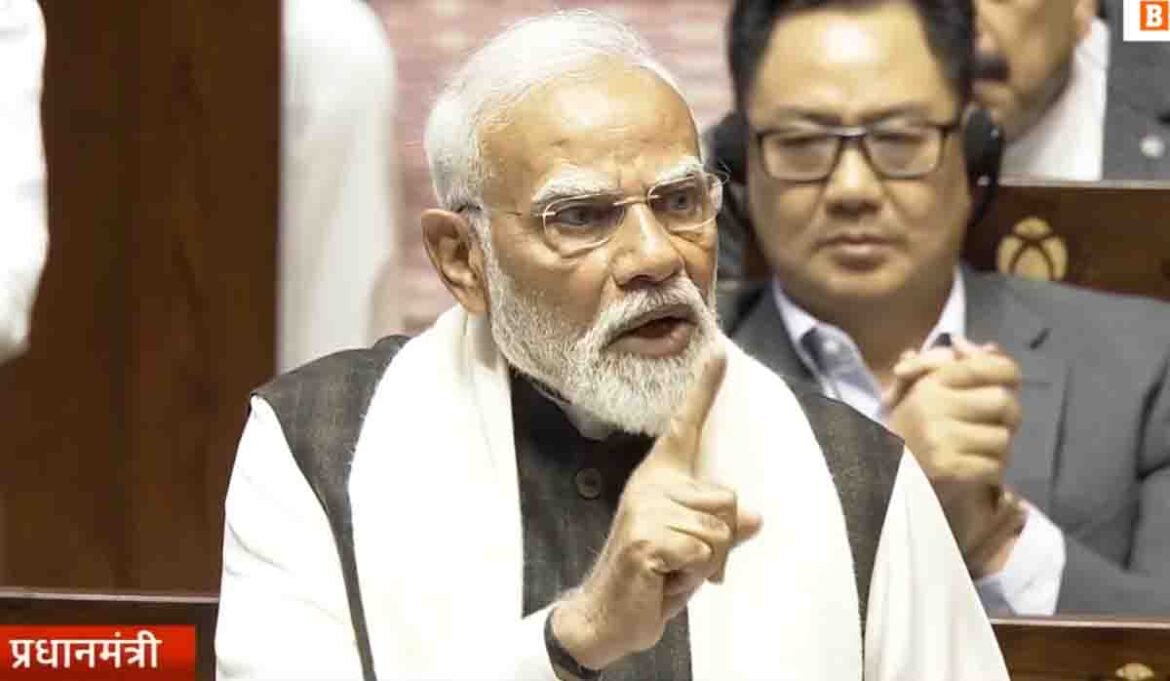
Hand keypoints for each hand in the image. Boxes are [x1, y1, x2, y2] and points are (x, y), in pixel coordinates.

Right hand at [552, 351, 762, 669]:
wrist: (611, 615)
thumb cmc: (655, 579)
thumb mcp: (697, 550)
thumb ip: (725, 529)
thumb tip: (755, 517)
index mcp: (662, 478)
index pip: (686, 426)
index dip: (704, 387)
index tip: (717, 349)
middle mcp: (651, 485)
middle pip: (728, 498)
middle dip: (720, 541)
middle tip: (684, 562)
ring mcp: (644, 509)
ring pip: (720, 530)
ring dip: (706, 563)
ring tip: (672, 571)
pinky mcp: (644, 538)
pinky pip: (701, 552)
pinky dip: (692, 576)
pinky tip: (663, 580)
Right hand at [884, 338, 1022, 572]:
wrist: (882, 476)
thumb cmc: (910, 428)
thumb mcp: (924, 388)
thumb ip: (958, 364)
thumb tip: (992, 348)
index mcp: (931, 382)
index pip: (988, 366)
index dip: (1007, 372)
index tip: (1004, 383)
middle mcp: (934, 405)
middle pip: (1004, 402)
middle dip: (1008, 416)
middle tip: (993, 424)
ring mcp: (941, 439)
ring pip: (1003, 439)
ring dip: (997, 449)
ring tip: (976, 450)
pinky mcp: (948, 470)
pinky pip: (995, 468)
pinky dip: (989, 472)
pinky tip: (972, 470)